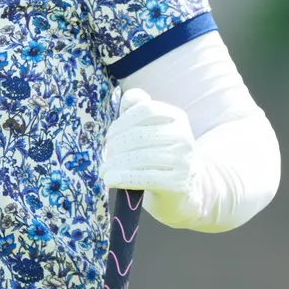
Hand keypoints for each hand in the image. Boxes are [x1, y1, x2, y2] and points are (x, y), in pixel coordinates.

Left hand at [101, 88, 197, 208]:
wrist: (184, 192)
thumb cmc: (159, 157)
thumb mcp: (151, 131)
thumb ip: (138, 110)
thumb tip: (132, 95)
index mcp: (177, 117)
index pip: (145, 110)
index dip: (122, 121)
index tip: (109, 136)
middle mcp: (184, 136)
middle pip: (139, 135)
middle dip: (116, 146)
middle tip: (105, 157)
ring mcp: (184, 160)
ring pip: (140, 157)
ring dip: (115, 164)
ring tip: (104, 171)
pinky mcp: (178, 183)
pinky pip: (144, 177)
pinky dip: (123, 178)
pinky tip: (110, 180)